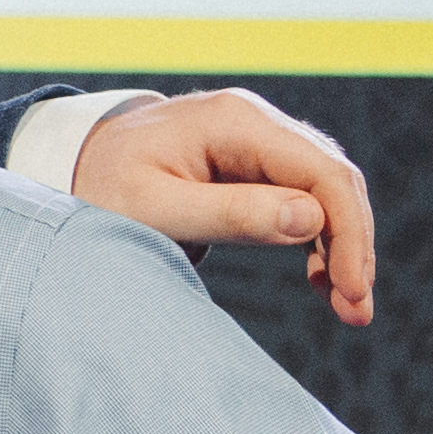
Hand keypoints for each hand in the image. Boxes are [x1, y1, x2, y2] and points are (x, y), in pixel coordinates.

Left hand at [70, 89, 375, 326]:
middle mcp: (257, 122)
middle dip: (352, 246)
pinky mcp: (254, 164)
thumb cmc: (104, 184)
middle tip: (357, 311)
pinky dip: (317, 240)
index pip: (321, 172)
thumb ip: (228, 213)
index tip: (352, 289)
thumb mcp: (153, 208)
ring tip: (347, 308)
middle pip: (333, 180)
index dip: (347, 232)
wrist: (75, 163)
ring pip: (325, 191)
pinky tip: (321, 282)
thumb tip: (310, 219)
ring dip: (341, 247)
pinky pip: (302, 198)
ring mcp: (258, 140)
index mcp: (235, 122)